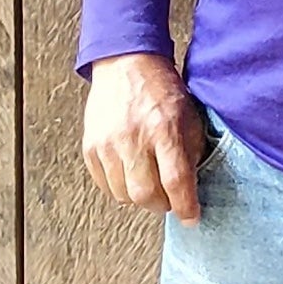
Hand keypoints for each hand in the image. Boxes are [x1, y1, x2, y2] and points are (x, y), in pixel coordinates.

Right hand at [83, 53, 203, 221]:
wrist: (126, 65)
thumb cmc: (162, 92)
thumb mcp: (189, 118)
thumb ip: (191, 154)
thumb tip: (190, 191)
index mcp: (163, 129)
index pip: (175, 182)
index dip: (186, 207)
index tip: (191, 217)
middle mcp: (133, 138)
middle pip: (146, 195)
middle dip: (163, 205)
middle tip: (170, 199)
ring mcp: (108, 144)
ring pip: (124, 196)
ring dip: (141, 198)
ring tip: (150, 184)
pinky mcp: (91, 147)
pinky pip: (106, 186)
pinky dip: (121, 188)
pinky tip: (131, 175)